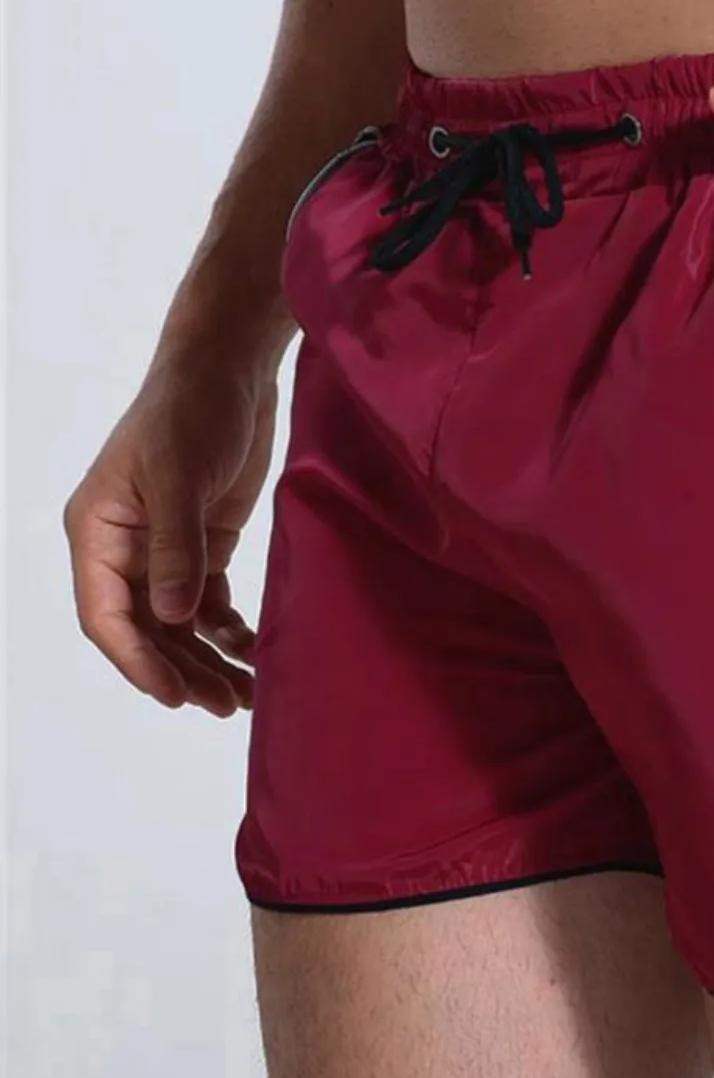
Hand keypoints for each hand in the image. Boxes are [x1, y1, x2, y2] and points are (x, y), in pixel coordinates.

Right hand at [63, 358, 276, 715]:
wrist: (229, 371)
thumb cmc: (190, 410)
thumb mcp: (178, 475)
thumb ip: (176, 546)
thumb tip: (170, 616)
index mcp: (97, 533)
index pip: (107, 616)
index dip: (139, 662)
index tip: (177, 697)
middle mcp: (124, 549)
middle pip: (146, 631)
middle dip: (182, 671)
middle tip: (226, 706)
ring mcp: (165, 550)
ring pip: (179, 625)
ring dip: (209, 660)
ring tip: (247, 696)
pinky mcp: (204, 545)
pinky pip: (209, 604)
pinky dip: (229, 631)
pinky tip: (253, 653)